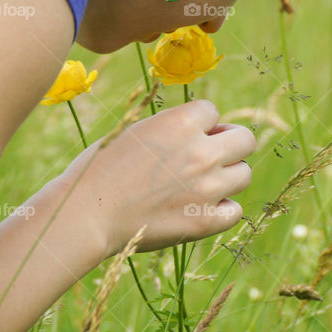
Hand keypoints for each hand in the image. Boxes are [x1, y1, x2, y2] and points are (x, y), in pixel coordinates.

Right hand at [52, 99, 254, 257]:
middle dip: (230, 143)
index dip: (200, 122)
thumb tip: (202, 130)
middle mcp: (201, 152)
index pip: (213, 111)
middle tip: (210, 154)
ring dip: (228, 176)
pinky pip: (234, 211)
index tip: (185, 136)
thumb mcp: (135, 130)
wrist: (86, 213)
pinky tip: (202, 208)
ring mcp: (206, 188)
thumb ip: (172, 128)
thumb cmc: (99, 168)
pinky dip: (222, 209)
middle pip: (245, 139)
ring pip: (244, 174)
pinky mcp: (204, 221)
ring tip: (203, 183)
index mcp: (181, 122)